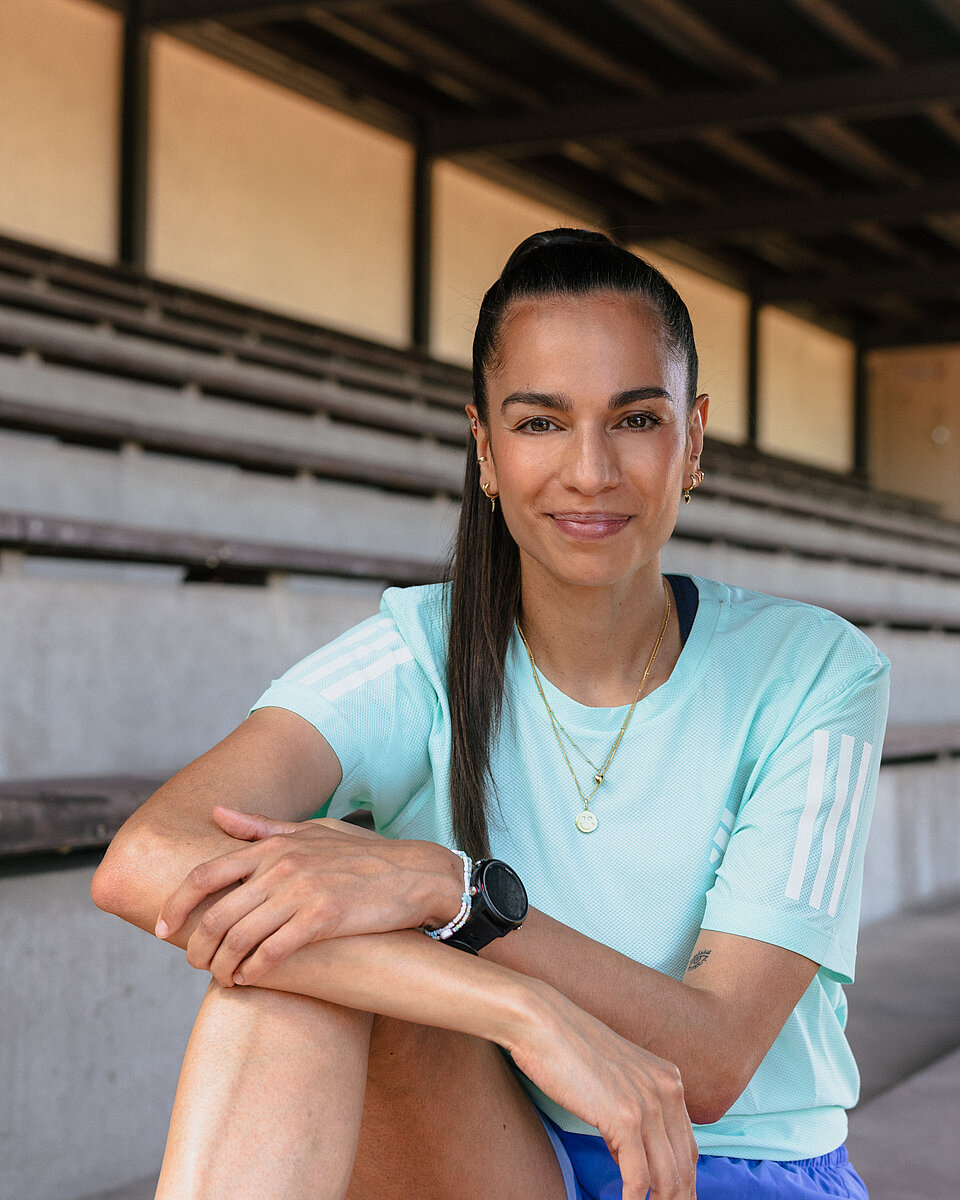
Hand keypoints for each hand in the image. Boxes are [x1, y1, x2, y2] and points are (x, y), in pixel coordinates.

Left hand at [155, 807, 461, 986]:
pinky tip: (252, 978)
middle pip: (215, 914)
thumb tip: (217, 814)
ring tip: (223, 978)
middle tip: (196, 964)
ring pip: (240, 938)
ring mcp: (303, 891)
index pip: (205, 874)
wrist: (415, 873)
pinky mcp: (325, 917)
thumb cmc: (363, 854)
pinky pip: (275, 950)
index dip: (176, 904)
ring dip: (223, 965)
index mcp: (274, 847)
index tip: (162, 928)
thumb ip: (262, 827)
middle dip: (196, 946)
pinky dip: (256, 969)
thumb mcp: (312, 830)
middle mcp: (282, 866)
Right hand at [509, 982, 697, 1199]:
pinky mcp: (625, 1118)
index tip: (676, 1198)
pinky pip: (638, 1177)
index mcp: (669, 1079)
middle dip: (678, 1197)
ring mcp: (648, 1104)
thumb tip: (627, 1153)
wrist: (543, 1022)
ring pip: (668, 1177)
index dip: (685, 1179)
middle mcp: (667, 1091)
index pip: (688, 1145)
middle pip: (684, 1165)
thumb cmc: (568, 1048)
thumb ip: (630, 1110)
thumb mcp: (615, 1076)